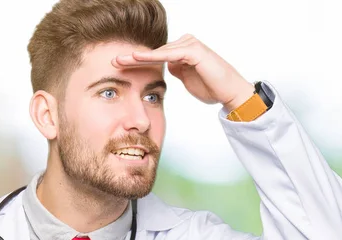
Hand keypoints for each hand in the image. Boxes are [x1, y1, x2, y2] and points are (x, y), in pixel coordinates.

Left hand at [112, 34, 254, 111]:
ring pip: (159, 51)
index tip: (117, 67)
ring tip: (119, 61)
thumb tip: (167, 69)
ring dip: (139, 57)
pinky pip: (169, 53)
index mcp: (182, 52)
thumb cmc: (212, 88)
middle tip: (111, 61)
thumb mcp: (188, 80)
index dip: (135, 61)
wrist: (230, 93)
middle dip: (132, 57)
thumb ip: (177, 72)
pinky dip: (153, 57)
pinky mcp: (193, 50)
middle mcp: (185, 45)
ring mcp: (189, 45)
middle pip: (153, 51)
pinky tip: (137, 58)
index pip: (154, 56)